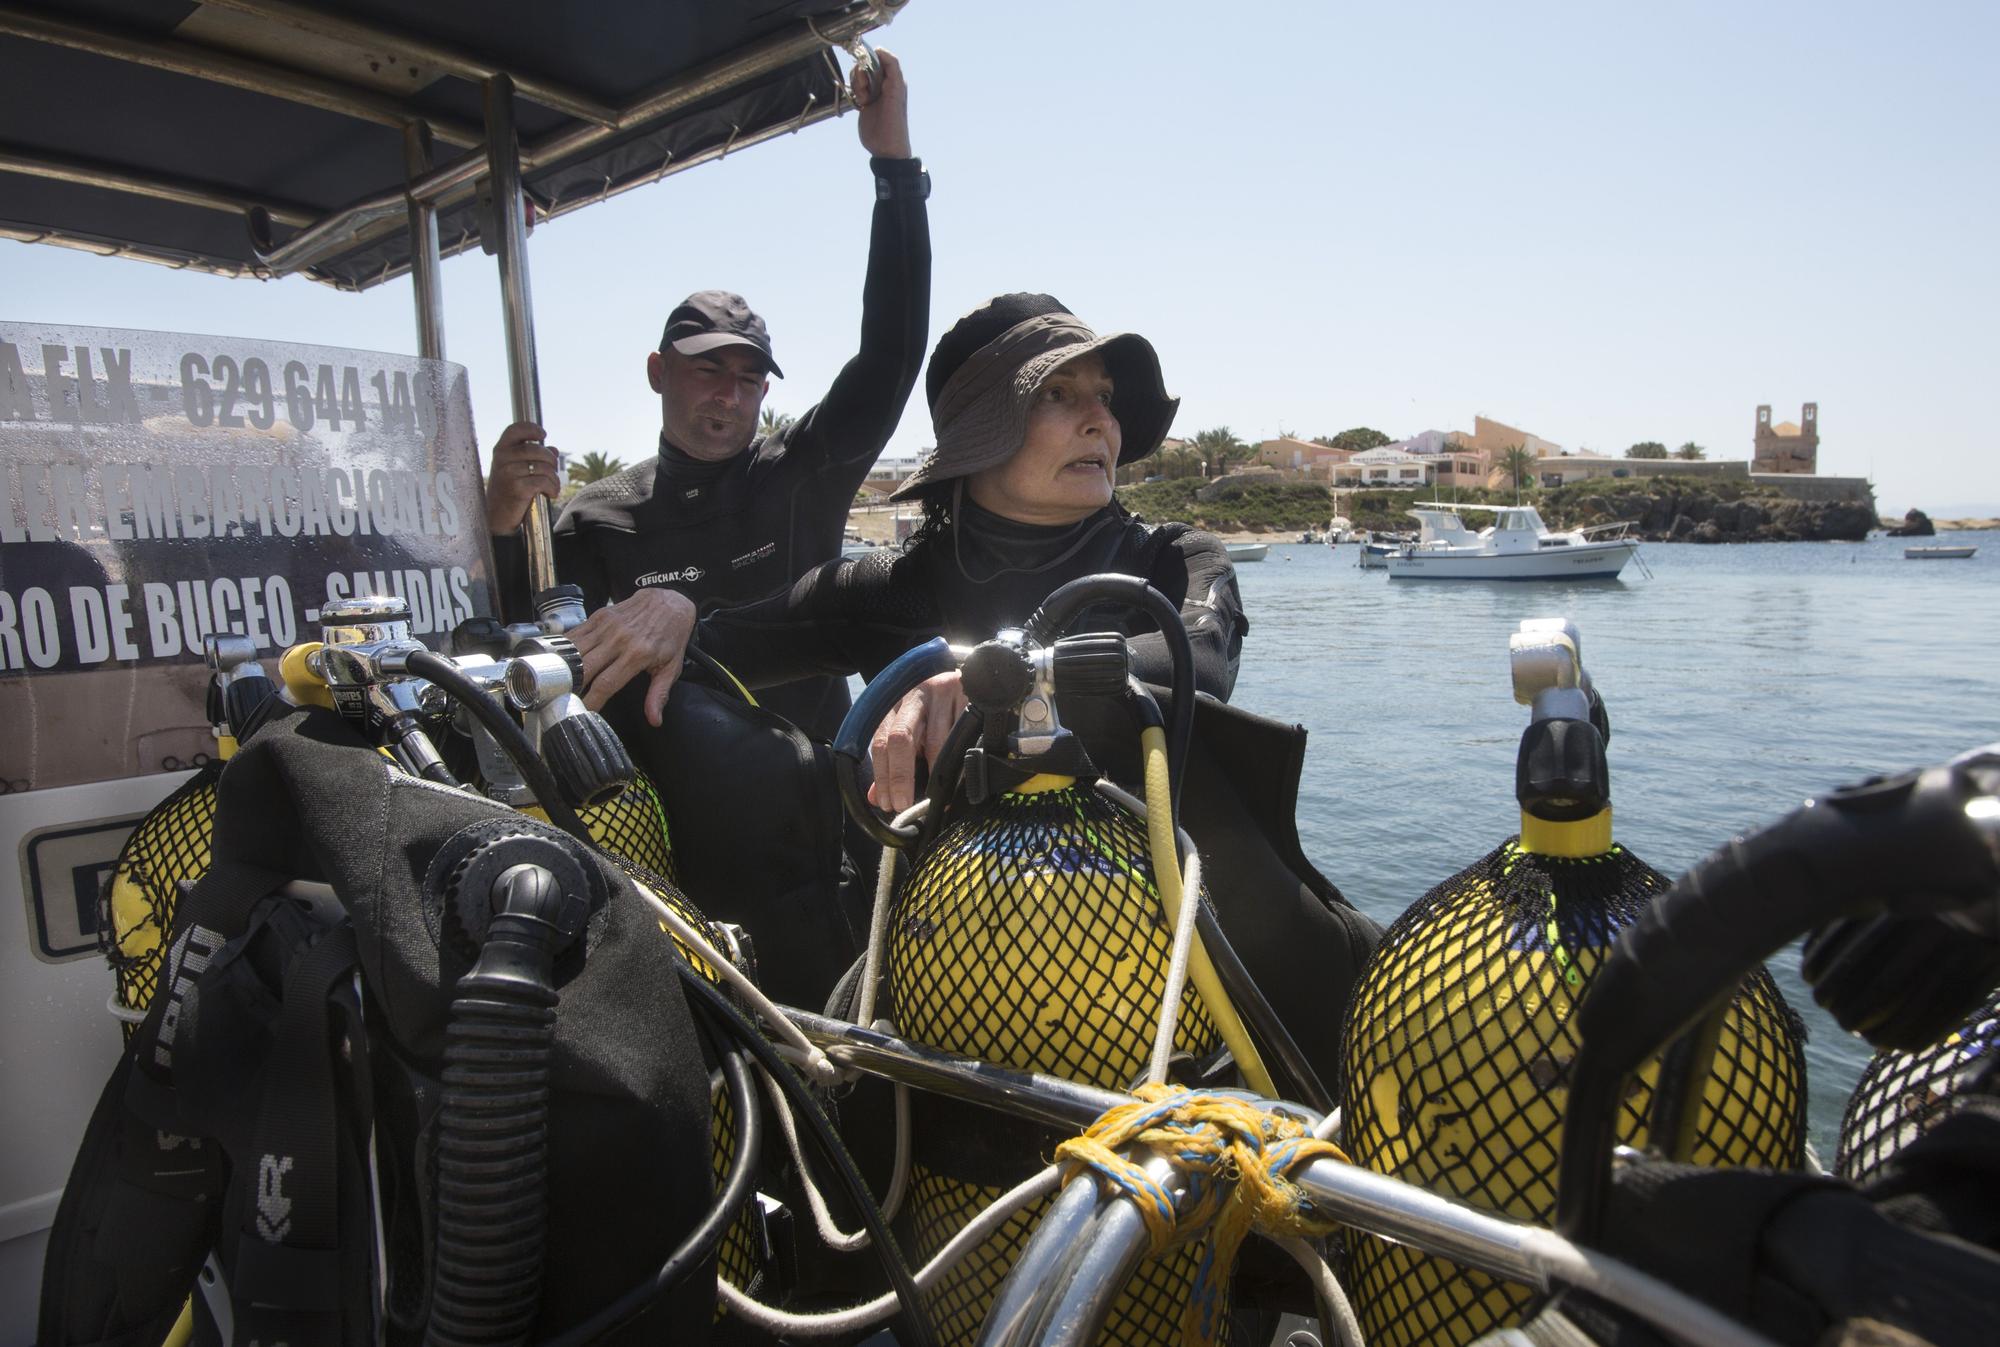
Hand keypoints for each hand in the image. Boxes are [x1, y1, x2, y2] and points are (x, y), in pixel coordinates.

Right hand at [485, 421, 561, 533]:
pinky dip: (553, 488)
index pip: (515, 429)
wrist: (497, 516)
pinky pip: (544, 482)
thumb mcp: (517, 469)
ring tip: (552, 486)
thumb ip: (534, 457)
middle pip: (537, 449)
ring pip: (544, 467)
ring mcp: (508, 473)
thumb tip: (554, 449)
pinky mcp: (517, 488)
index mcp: (500, 450)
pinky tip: (551, 494)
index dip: (531, 428)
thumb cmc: (509, 490)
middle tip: (553, 471)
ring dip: (554, 478)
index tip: (543, 435)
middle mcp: (502, 458)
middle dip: (551, 460)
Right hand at [568, 588, 696, 726]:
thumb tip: (655, 719)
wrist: (669, 602)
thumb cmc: (670, 636)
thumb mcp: (670, 668)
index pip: (606, 684)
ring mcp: (607, 626)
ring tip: (556, 684)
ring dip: (563, 668)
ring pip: (575, 651)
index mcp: (637, 655)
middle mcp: (619, 640)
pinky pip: (575, 634)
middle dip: (572, 687)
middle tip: (564, 701)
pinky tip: (557, 660)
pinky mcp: (599, 616)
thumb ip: (659, 694)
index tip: (583, 713)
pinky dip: (564, 648)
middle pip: (585, 668)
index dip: (591, 701)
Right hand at [852, 47, 911, 159]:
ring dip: (858, 84)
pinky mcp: (865, 100)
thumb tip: (881, 50)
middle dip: (862, 74)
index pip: (882, 56)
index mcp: (895, 79)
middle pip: (867, 64)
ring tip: (864, 99)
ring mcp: (874, 91)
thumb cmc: (894, 122)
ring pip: (859, 75)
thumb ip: (892, 69)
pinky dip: (855, 92)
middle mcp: (885, 83)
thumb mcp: (895, 92)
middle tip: (866, 89)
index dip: (872, 57)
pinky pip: (856, 86)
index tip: (865, 66)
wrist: (885, 147)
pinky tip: (861, 103)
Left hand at [867, 671, 966, 813]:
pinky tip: (958, 774)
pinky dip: (959, 759)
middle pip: (901, 737)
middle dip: (901, 775)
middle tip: (904, 804)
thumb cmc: (932, 710)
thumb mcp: (909, 729)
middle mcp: (913, 695)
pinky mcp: (965, 693)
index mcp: (893, 704)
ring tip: (935, 796)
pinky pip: (962, 734)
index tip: (887, 803)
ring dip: (934, 773)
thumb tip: (875, 797)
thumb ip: (892, 763)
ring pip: (936, 741)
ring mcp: (941, 691)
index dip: (883, 775)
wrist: (964, 673)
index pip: (881, 741)